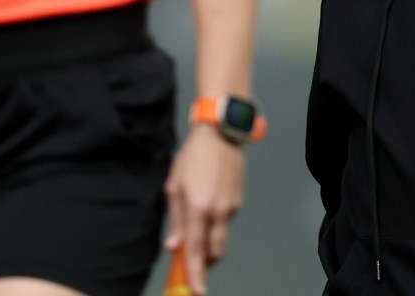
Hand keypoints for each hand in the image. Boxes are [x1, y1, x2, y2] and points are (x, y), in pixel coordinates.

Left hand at [163, 125, 245, 291]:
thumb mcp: (175, 186)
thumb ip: (176, 219)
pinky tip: (208, 202)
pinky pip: (226, 221)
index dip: (196, 272)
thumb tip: (174, 245)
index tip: (197, 290)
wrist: (221, 133)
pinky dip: (216, 222)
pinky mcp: (239, 200)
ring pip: (221, 236)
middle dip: (205, 261)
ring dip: (209, 239)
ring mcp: (232, 207)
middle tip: (193, 259)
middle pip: (216, 252)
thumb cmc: (193, 157)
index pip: (197, 250)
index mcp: (199, 208)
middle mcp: (218, 212)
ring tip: (197, 218)